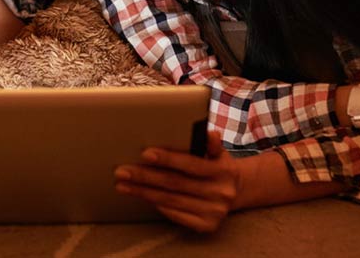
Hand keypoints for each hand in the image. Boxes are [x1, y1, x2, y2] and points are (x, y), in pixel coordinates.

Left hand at [113, 130, 238, 232]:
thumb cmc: (217, 165)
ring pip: (171, 200)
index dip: (168, 159)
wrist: (236, 191)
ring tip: (123, 184)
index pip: (191, 164)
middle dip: (146, 176)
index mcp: (224, 170)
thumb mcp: (218, 151)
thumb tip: (209, 134)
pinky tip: (141, 196)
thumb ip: (210, 143)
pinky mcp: (207, 225)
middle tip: (122, 171)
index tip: (145, 153)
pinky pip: (175, 215)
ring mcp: (214, 211)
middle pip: (176, 183)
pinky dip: (157, 205)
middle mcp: (221, 193)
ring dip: (144, 192)